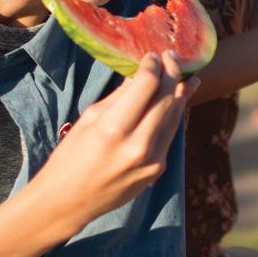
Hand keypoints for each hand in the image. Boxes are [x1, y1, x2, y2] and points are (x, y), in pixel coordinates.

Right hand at [28, 52, 195, 229]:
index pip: (147, 85)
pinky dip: (174, 116)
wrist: (69, 201)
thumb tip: (139, 73)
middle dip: (172, 73)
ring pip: (174, 117)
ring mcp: (152, 161)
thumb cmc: (71, 156)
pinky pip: (170, 135)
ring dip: (181, 94)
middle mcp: (138, 145)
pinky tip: (177, 103)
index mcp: (114, 128)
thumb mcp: (89, 119)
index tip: (152, 55)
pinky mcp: (157, 171)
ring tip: (188, 77)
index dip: (153, 65)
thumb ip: (119, 96)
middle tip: (173, 56)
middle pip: (167, 98)